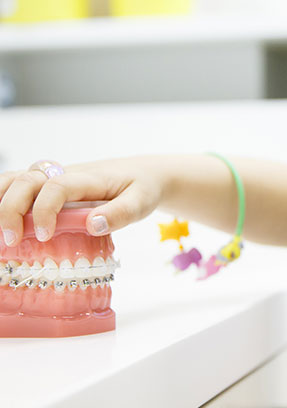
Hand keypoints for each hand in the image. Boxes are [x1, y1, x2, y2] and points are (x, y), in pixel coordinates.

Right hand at [0, 157, 165, 245]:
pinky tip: (1, 223)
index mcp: (89, 178)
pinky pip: (18, 187)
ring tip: (0, 231)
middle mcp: (66, 174)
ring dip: (0, 200)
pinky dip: (3, 199)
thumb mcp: (142, 202)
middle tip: (12, 241)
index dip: (44, 209)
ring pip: (16, 178)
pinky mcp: (48, 187)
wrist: (143, 174)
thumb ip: (122, 213)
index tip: (43, 236)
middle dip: (11, 208)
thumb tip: (93, 224)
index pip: (57, 186)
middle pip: (27, 179)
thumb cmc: (141, 188)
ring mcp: (54, 179)